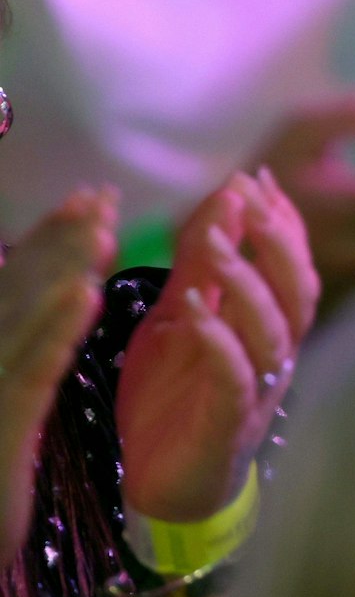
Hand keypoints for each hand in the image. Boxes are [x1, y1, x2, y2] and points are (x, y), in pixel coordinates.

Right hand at [0, 188, 115, 560]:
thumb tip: (59, 289)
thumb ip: (25, 344)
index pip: (17, 290)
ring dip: (61, 271)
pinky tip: (85, 298)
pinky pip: (30, 374)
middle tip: (103, 195)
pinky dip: (55, 332)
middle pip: (19, 295)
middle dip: (61, 242)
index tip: (90, 198)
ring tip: (103, 229)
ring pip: (24, 323)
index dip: (50, 241)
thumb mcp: (5, 400)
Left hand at [118, 169, 318, 522]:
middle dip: (278, 242)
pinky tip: (198, 313)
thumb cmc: (178, 399)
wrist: (162, 485)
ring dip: (247, 284)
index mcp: (269, 329)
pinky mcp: (229, 426)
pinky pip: (236, 381)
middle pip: (298, 292)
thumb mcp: (180, 316)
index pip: (293, 266)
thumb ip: (202, 266)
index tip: (259, 177)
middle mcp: (276, 357)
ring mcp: (258, 392)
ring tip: (216, 245)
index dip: (282, 222)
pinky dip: (221, 344)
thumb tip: (226, 199)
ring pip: (273, 332)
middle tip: (250, 199)